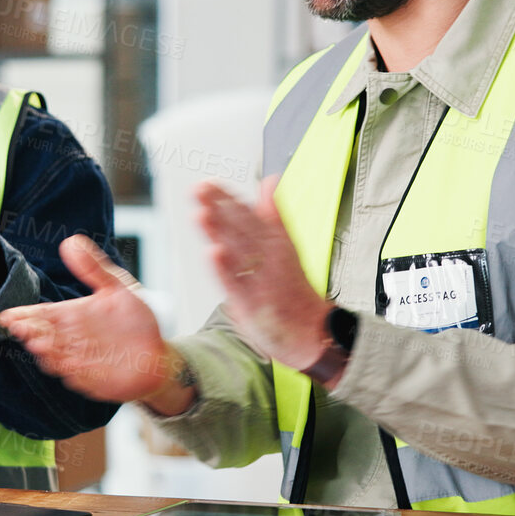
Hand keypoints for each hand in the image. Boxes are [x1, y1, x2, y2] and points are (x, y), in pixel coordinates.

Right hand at [0, 236, 183, 408]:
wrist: (159, 354)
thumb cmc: (136, 320)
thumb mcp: (117, 288)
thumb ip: (93, 268)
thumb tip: (71, 242)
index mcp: (72, 316)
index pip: (40, 315)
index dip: (23, 316)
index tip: (9, 316)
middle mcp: (71, 339)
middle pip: (41, 336)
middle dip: (30, 333)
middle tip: (23, 329)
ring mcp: (79, 361)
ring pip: (53, 358)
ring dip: (46, 353)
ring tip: (41, 344)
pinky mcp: (91, 379)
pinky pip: (76, 377)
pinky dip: (70, 370)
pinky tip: (67, 362)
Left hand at [196, 178, 331, 372]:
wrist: (313, 333)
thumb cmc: (294, 290)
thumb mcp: (287, 246)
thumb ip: (273, 214)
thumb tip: (269, 182)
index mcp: (278, 243)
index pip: (251, 216)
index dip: (229, 199)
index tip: (210, 184)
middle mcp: (271, 260)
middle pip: (244, 229)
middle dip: (220, 208)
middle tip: (201, 190)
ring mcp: (263, 282)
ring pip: (239, 253)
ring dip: (220, 233)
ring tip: (203, 214)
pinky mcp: (254, 305)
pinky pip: (238, 285)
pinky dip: (226, 270)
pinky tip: (214, 254)